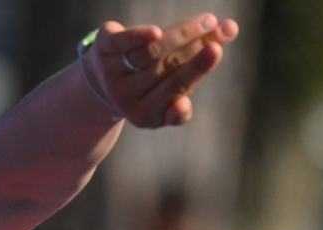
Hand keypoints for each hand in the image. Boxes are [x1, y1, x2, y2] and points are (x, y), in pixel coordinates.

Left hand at [84, 13, 238, 128]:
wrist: (99, 82)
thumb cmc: (146, 91)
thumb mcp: (162, 107)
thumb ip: (177, 112)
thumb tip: (182, 107)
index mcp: (143, 114)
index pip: (175, 88)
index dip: (197, 69)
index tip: (217, 50)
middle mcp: (124, 95)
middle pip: (166, 67)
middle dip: (197, 47)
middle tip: (223, 30)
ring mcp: (111, 71)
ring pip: (150, 53)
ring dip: (181, 34)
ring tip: (207, 22)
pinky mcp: (102, 48)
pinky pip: (120, 42)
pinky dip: (138, 36)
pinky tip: (156, 32)